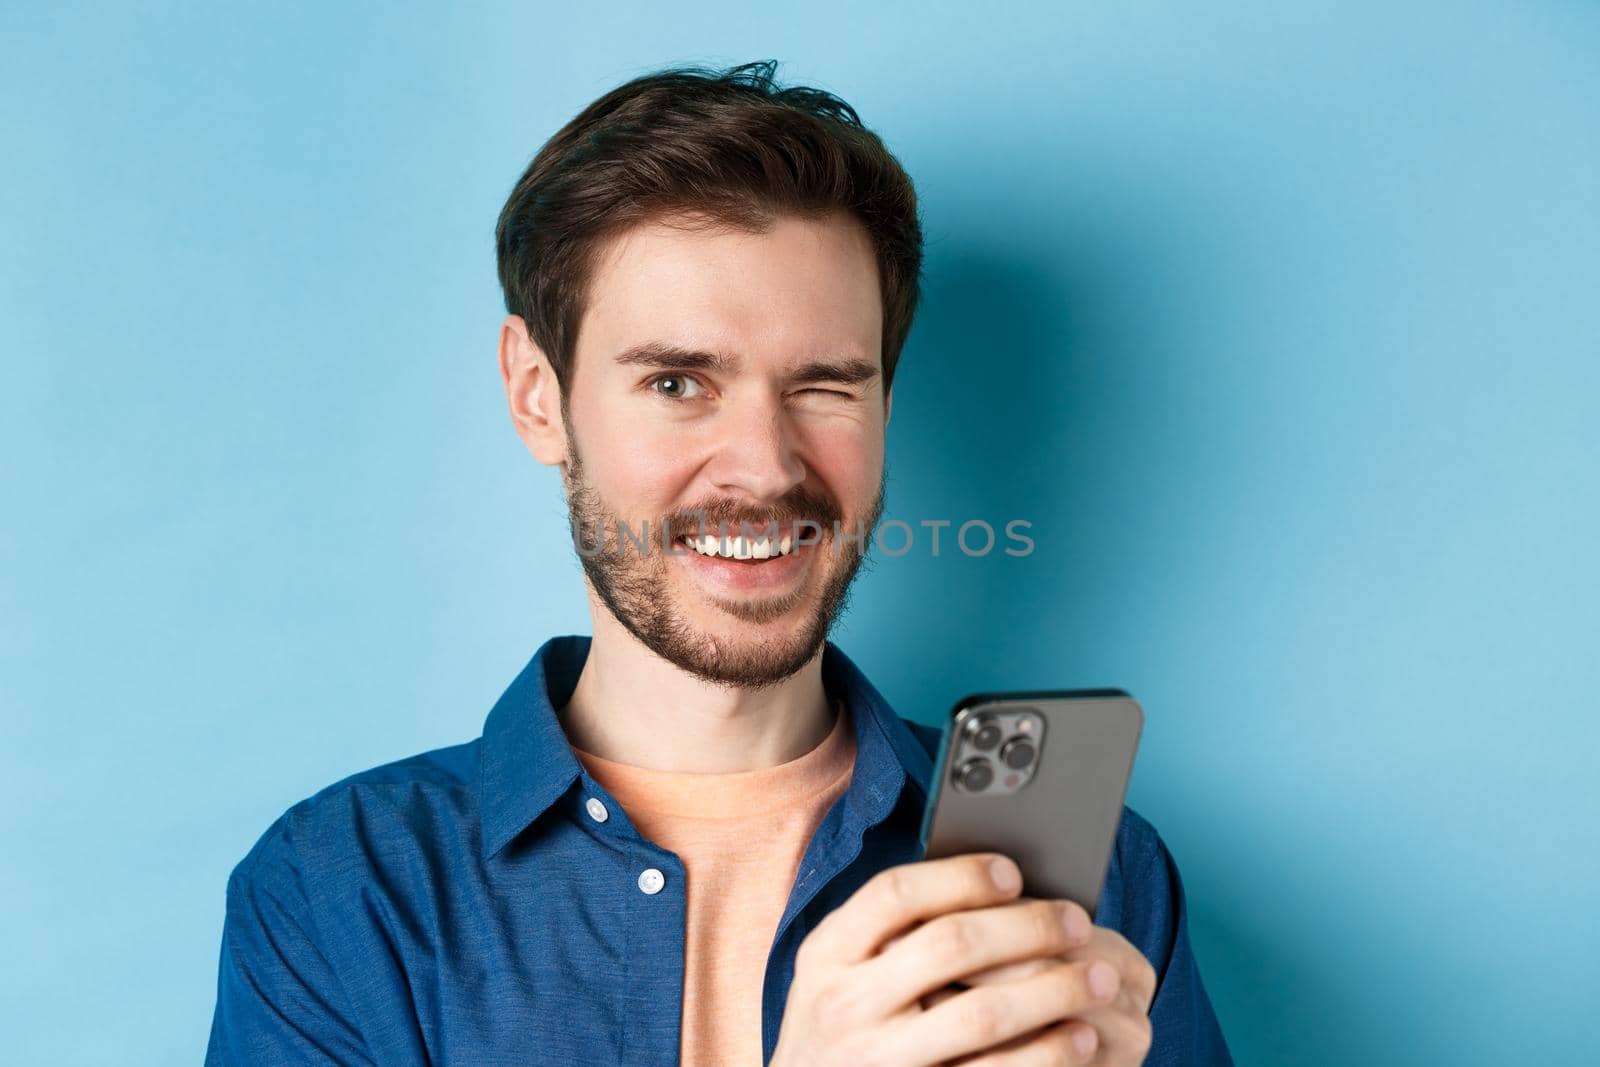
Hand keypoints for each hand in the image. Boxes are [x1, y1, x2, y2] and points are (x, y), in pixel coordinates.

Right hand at [770, 852, 1141, 1066]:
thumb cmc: (842, 1021)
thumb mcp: (838, 969)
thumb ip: (889, 929)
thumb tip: (995, 880)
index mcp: (827, 955)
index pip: (893, 893)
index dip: (960, 877)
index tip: (1014, 872)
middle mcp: (845, 1006)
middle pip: (950, 945)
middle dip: (1027, 927)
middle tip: (1079, 921)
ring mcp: (879, 1062)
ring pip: (982, 1015)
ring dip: (1054, 991)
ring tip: (1101, 978)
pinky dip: (1046, 1055)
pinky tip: (1080, 1038)